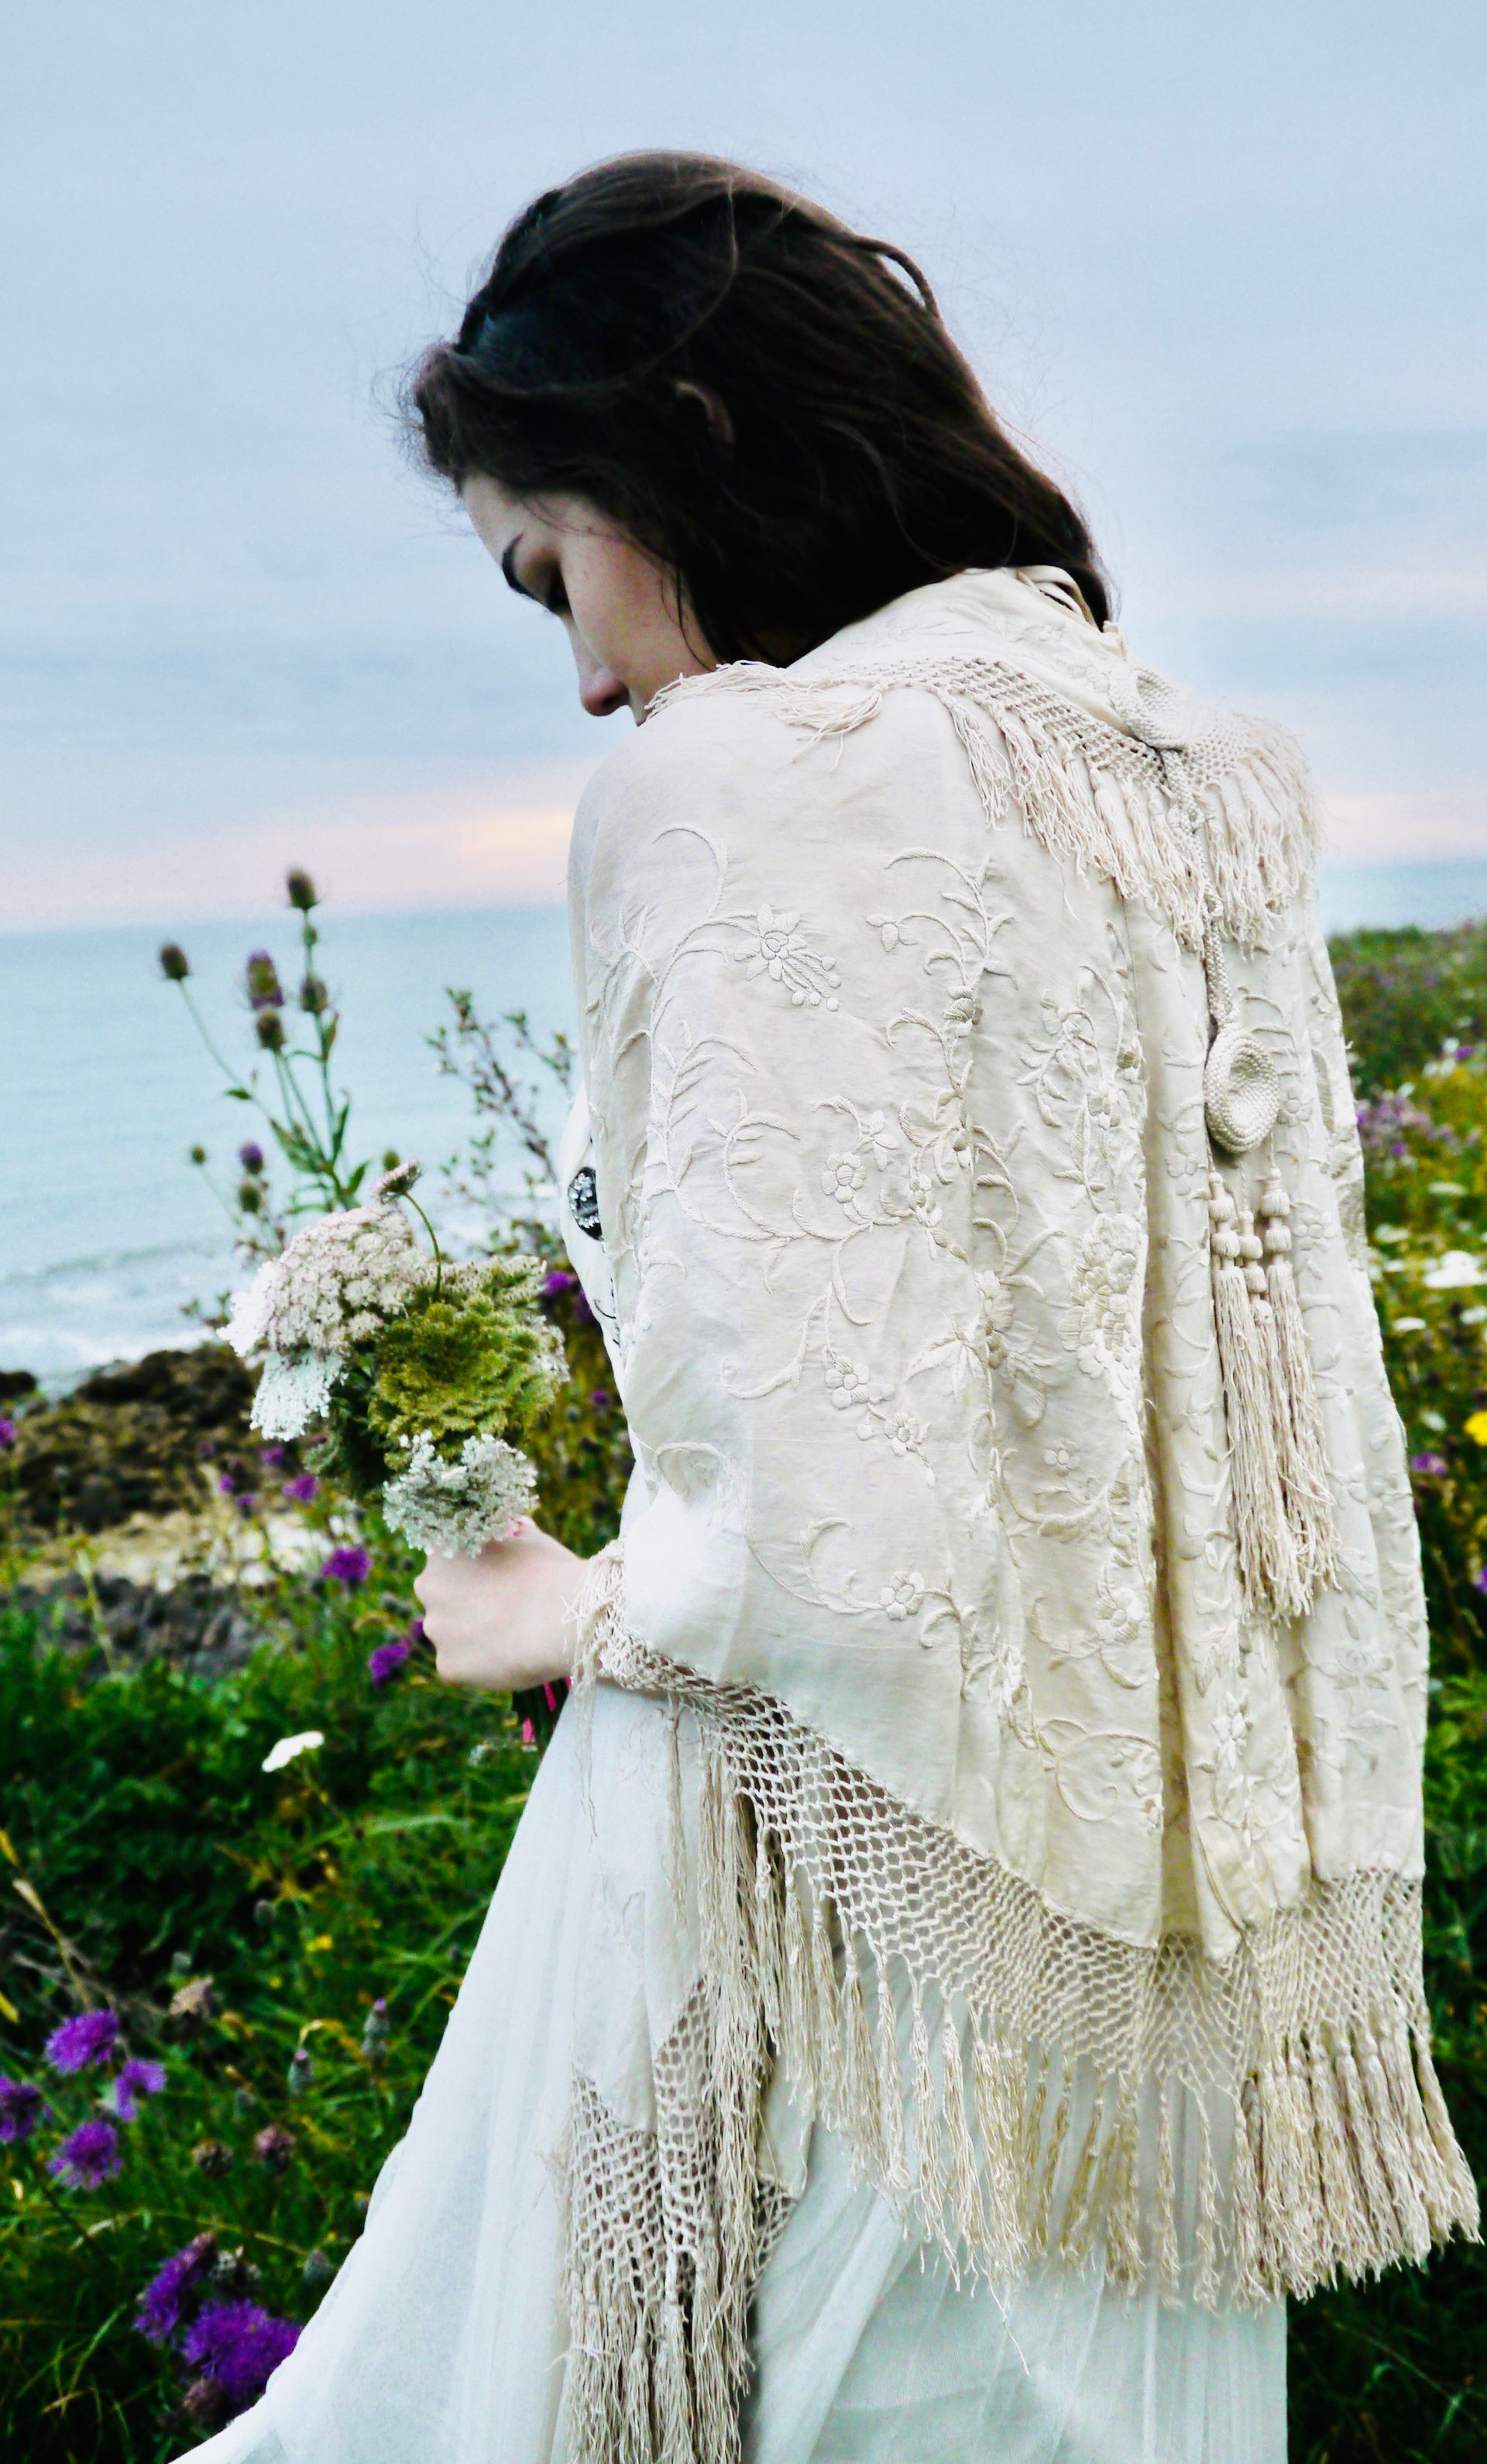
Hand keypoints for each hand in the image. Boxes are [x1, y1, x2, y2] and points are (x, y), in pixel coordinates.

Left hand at [413, 1517, 584, 1691]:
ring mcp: (435, 1629)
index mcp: (443, 1549)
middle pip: (441, 1597)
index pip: (446, 1558)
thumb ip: (514, 1532)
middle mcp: (428, 1587)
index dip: (470, 1569)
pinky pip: (460, 1665)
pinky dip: (478, 1664)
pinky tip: (507, 1657)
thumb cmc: (548, 1572)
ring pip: (449, 1633)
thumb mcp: (530, 1540)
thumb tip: (517, 1525)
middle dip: (464, 1602)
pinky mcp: (446, 1666)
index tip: (492, 1576)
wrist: (558, 1618)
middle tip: (500, 1607)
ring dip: (469, 1634)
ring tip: (509, 1635)